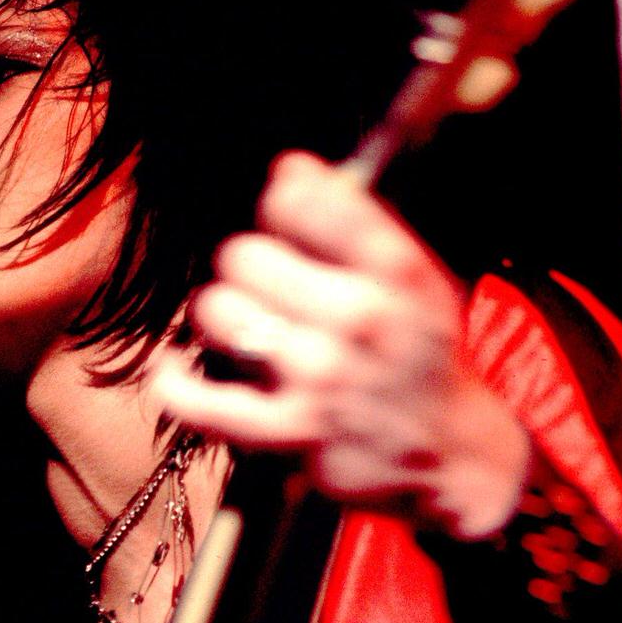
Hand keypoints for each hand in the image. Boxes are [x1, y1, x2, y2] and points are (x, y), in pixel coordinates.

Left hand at [153, 151, 532, 538]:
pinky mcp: (290, 429)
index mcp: (395, 270)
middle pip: (242, 254)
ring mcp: (323, 375)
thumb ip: (349, 220)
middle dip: (244, 267)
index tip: (283, 215)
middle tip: (266, 290)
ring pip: (216, 311)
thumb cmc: (415, 354)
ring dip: (220, 317)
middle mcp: (361, 317)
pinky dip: (173, 381)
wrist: (450, 454)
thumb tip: (288, 168)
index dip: (284, 202)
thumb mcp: (409, 278)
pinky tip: (171, 366)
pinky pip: (200, 400)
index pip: (312, 200)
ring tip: (243, 328)